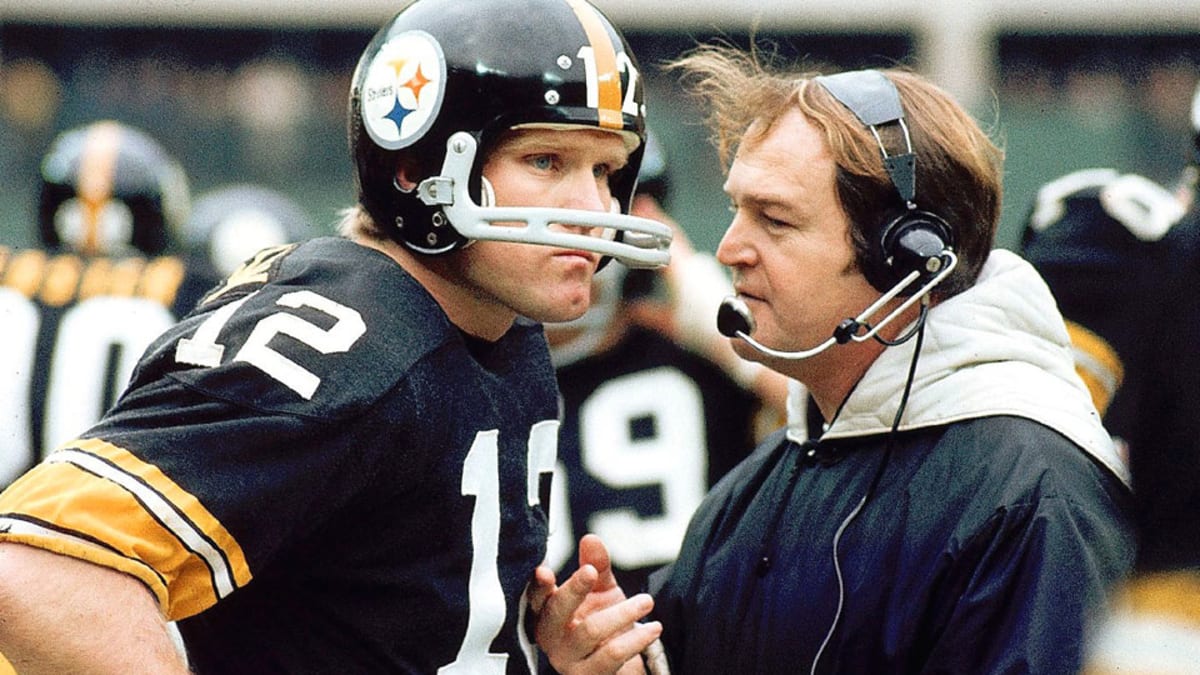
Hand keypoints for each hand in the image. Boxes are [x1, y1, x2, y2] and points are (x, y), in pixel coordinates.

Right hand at [530, 535, 661, 674]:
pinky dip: (635, 639)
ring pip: (589, 631)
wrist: (620, 663)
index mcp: (548, 612)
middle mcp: (551, 637)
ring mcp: (568, 660)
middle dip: (573, 589)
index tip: (545, 571)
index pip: (538, 597)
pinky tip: (653, 628)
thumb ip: (596, 565)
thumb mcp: (602, 590)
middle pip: (555, 612)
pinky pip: (612, 655)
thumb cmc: (604, 621)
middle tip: (591, 571)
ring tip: (647, 601)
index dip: (539, 585)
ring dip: (622, 613)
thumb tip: (591, 539)